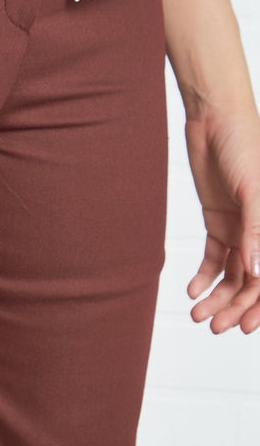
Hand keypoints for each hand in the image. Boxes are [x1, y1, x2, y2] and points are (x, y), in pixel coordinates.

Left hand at [184, 105, 259, 332]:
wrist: (214, 117)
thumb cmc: (244, 143)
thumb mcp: (253, 188)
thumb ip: (257, 229)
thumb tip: (256, 272)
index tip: (244, 328)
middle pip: (253, 280)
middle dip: (234, 306)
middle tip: (213, 326)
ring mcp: (242, 226)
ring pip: (233, 272)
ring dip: (217, 295)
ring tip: (197, 313)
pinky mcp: (219, 218)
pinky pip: (215, 254)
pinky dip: (205, 274)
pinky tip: (192, 289)